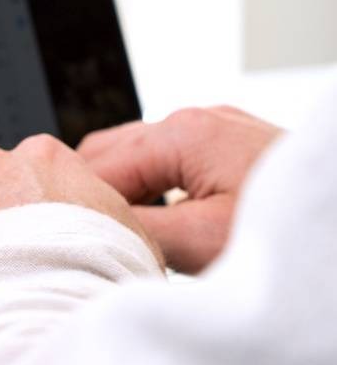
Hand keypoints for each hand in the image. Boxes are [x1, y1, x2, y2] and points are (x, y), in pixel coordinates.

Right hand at [78, 106, 281, 272]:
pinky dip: (154, 189)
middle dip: (94, 197)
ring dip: (124, 194)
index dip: (78, 208)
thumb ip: (132, 228)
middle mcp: (197, 120)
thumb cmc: (293, 234)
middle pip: (108, 153)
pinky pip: (171, 161)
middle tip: (89, 243)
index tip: (71, 245)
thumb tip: (86, 228)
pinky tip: (159, 222)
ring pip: (137, 156)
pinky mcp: (231, 147)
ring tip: (124, 236)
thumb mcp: (198, 241)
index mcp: (182, 133)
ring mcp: (217, 129)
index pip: (95, 168)